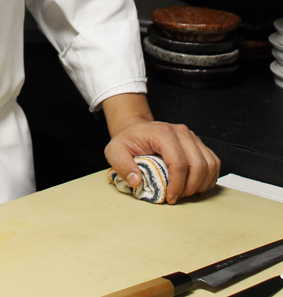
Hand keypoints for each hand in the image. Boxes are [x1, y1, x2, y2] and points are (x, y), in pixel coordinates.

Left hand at [105, 120, 219, 204]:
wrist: (136, 129)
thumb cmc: (128, 141)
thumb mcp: (115, 151)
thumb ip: (122, 165)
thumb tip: (137, 182)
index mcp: (162, 133)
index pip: (178, 162)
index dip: (177, 185)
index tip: (169, 198)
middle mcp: (181, 132)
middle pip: (198, 164)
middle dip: (191, 187)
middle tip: (178, 197)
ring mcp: (191, 136)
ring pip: (210, 163)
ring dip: (202, 184)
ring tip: (187, 193)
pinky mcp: (198, 142)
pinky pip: (213, 161)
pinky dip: (209, 177)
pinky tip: (197, 186)